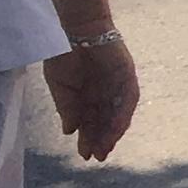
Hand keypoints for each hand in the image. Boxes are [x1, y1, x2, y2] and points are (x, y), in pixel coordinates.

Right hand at [43, 30, 138, 160]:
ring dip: (112, 131)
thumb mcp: (60, 86)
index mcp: (87, 97)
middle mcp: (104, 94)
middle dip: (101, 139)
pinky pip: (127, 100)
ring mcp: (117, 86)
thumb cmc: (64, 55)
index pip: (90, 122)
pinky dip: (122, 115)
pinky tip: (115, 129)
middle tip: (97, 156)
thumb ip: (67, 108)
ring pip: (118, 114)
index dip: (88, 138)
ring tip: (106, 147)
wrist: (74, 31)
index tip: (84, 155)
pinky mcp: (127, 77)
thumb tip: (69, 131)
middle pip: (105, 121)